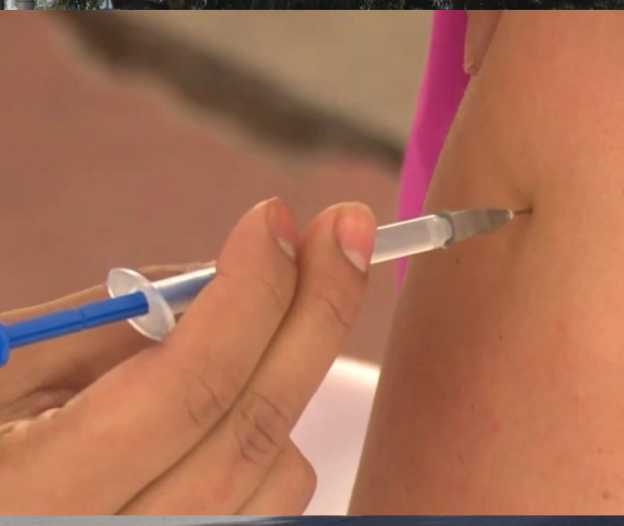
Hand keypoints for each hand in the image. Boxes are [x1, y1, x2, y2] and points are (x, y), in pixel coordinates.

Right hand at [0, 198, 375, 513]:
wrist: (12, 491)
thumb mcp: (12, 363)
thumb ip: (120, 324)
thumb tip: (231, 276)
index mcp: (34, 493)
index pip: (188, 386)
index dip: (249, 293)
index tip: (277, 218)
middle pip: (254, 427)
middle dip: (315, 312)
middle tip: (347, 231)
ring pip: (280, 466)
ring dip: (283, 376)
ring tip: (246, 329)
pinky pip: (274, 496)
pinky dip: (272, 432)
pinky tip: (231, 401)